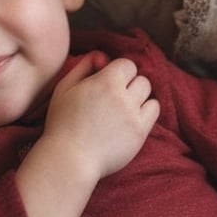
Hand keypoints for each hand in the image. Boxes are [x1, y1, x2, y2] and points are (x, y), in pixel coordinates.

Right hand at [43, 53, 159, 182]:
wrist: (69, 160)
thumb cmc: (62, 123)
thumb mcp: (65, 87)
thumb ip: (84, 66)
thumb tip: (102, 56)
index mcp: (105, 82)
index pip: (128, 64)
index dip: (119, 72)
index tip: (108, 83)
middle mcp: (122, 96)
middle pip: (141, 79)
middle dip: (130, 85)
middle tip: (116, 98)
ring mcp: (133, 115)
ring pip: (149, 94)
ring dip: (139, 98)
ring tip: (123, 109)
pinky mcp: (140, 133)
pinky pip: (155, 111)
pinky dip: (146, 111)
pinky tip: (131, 119)